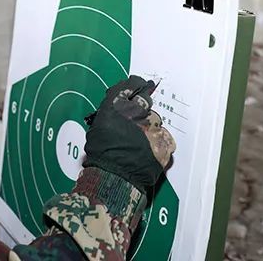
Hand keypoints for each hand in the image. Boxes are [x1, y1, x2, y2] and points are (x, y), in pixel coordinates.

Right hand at [83, 75, 175, 194]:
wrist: (113, 176)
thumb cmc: (101, 153)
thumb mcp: (98, 125)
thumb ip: (110, 111)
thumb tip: (119, 105)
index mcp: (118, 105)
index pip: (131, 85)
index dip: (135, 85)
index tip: (139, 85)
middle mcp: (137, 112)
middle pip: (146, 100)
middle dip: (143, 104)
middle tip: (139, 114)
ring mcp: (153, 127)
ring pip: (155, 119)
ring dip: (150, 125)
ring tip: (140, 139)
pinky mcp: (164, 142)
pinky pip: (164, 136)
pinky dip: (158, 140)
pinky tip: (149, 148)